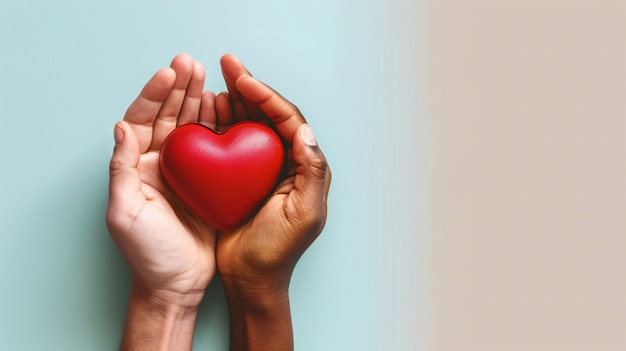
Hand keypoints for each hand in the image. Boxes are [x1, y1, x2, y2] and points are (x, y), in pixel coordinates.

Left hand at [106, 54, 216, 349]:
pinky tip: (227, 111)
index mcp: (137, 167)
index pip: (143, 120)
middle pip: (169, 116)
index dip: (154, 94)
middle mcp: (161, 164)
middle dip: (180, 88)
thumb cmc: (148, 254)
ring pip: (192, 127)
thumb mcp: (125, 213)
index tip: (169, 73)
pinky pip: (215, 148)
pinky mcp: (209, 182)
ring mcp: (187, 172)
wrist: (176, 284)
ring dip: (199, 101)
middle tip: (193, 64)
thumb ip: (121, 169)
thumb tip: (121, 126)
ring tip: (211, 79)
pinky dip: (220, 127)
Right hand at [213, 54, 331, 350]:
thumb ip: (311, 172)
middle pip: (271, 114)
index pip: (291, 121)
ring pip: (251, 122)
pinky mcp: (241, 176)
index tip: (244, 79)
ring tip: (217, 80)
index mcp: (307, 167)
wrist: (251, 279)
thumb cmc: (277, 251)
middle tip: (228, 63)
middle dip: (250, 86)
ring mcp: (263, 167)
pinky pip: (232, 141)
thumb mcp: (303, 214)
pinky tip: (209, 109)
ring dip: (236, 99)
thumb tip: (307, 131)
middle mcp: (288, 161)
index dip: (268, 96)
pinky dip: (222, 122)